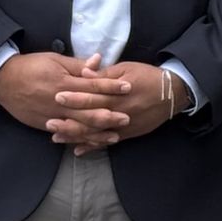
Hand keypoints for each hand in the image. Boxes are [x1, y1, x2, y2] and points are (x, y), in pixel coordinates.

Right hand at [0, 51, 130, 137]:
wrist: (4, 81)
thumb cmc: (31, 66)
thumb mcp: (55, 60)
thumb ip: (78, 65)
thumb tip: (98, 60)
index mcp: (65, 83)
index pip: (94, 85)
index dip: (112, 86)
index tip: (129, 87)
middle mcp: (60, 102)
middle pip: (90, 111)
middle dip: (110, 115)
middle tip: (128, 117)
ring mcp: (53, 116)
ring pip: (80, 127)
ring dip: (98, 132)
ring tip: (115, 136)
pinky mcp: (45, 125)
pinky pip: (66, 135)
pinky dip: (80, 140)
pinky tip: (91, 143)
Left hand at [49, 61, 177, 153]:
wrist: (172, 93)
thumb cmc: (147, 76)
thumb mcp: (126, 69)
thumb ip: (104, 73)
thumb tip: (84, 72)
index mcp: (116, 93)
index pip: (92, 96)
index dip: (74, 97)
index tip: (57, 96)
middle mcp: (118, 112)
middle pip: (90, 118)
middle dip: (69, 121)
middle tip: (49, 123)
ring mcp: (123, 126)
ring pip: (96, 134)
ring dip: (75, 136)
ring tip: (56, 138)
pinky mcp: (128, 134)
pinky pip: (107, 143)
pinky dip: (92, 147)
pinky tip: (77, 151)